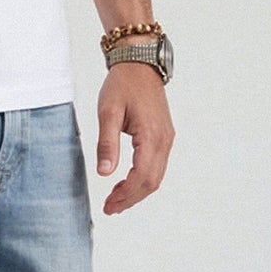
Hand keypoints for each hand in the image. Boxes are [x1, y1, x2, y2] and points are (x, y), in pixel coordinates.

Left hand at [96, 67, 173, 213]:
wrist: (139, 64)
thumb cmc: (122, 84)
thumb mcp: (108, 112)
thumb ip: (107, 143)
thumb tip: (104, 173)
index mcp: (151, 135)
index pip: (142, 176)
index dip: (126, 195)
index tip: (109, 205)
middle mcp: (164, 140)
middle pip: (152, 182)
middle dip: (131, 198)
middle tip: (110, 208)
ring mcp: (166, 138)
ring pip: (157, 176)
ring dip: (137, 191)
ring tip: (116, 200)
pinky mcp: (164, 136)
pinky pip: (157, 165)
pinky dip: (143, 179)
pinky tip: (127, 182)